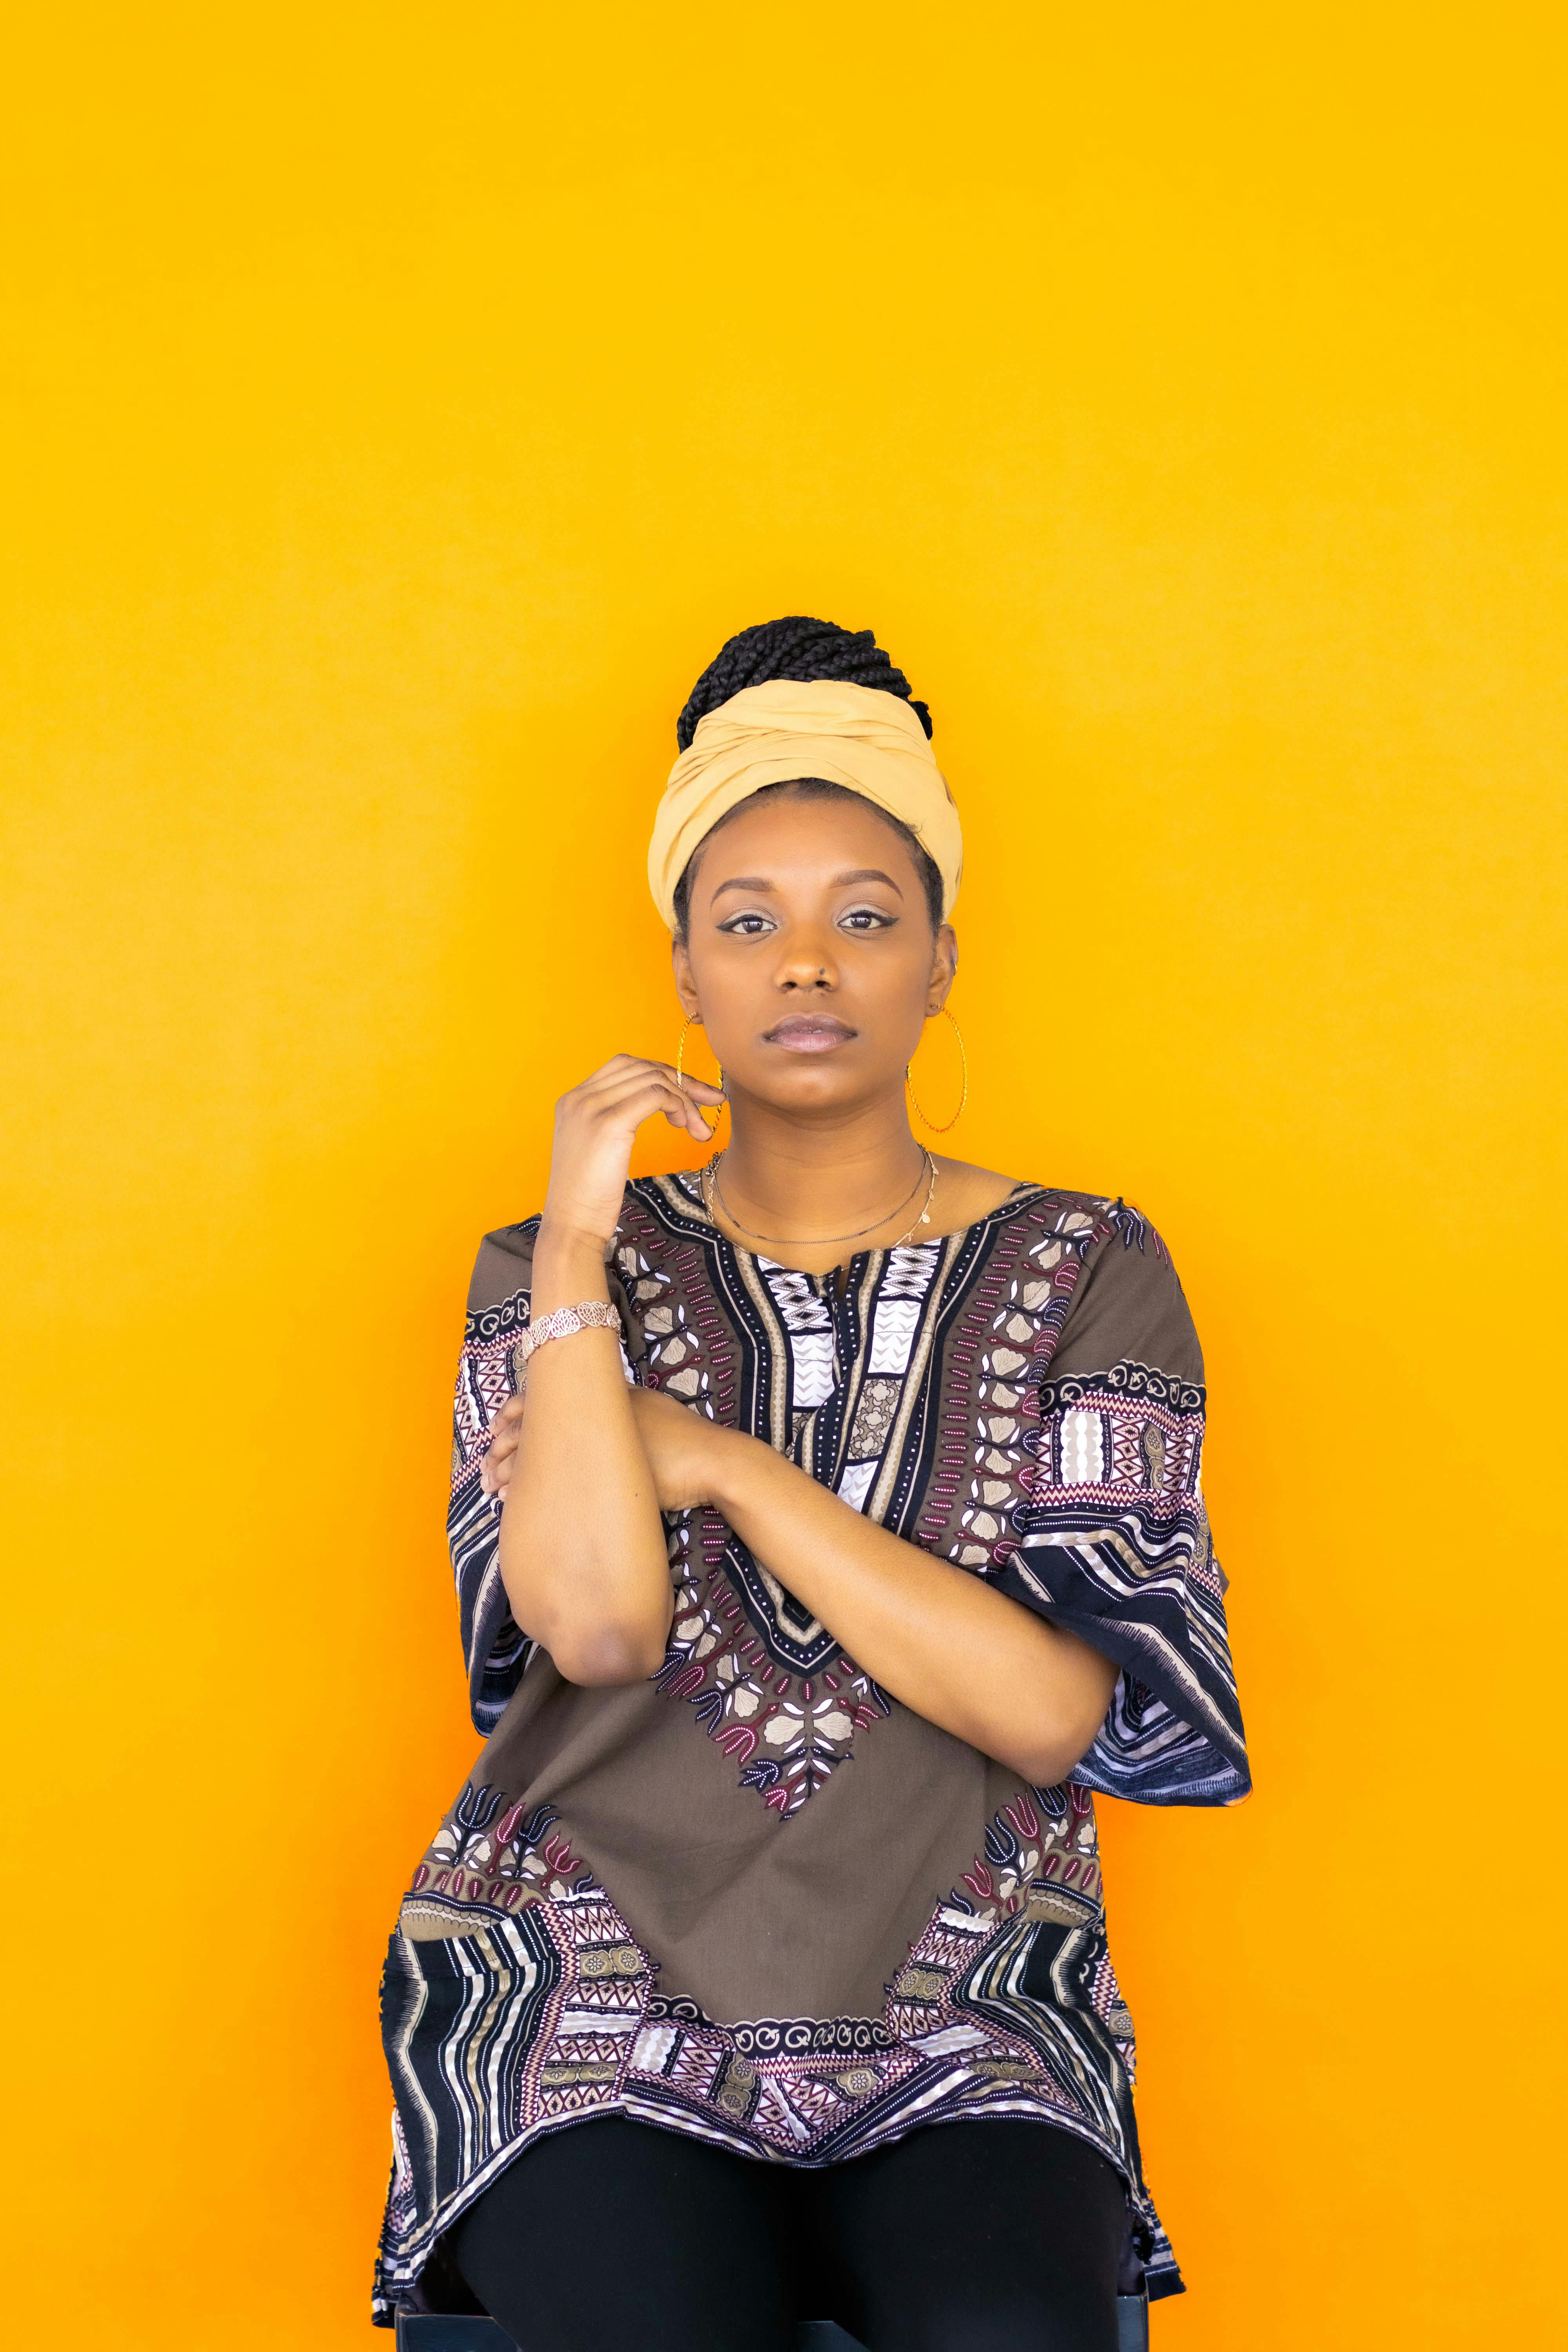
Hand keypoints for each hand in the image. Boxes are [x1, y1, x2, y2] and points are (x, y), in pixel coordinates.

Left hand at [479, 1384, 739, 1514]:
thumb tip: (597, 1416)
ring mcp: (587, 1442)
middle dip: (500, 1447)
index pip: (538, 1398)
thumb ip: (615, 1410)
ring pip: (529, 1454)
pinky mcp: (590, 1471)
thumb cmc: (682, 1439)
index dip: (511, 1416)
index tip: (496, 1431)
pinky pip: (542, 1480)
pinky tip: (509, 1500)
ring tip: (490, 1486)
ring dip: (504, 1470)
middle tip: (485, 1467)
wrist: (708, 1461)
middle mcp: (585, 1413)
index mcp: (595, 1394)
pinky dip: (521, 1489)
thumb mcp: (644, 1410)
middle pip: (526, 1426)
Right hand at [540, 1054, 723, 1248]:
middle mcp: (579, 1097)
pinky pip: (656, 1095)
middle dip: (682, 1080)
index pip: (625, 1066)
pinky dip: (679, 1105)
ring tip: (697, 1128)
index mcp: (574, 1099)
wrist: (572, 1225)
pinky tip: (686, 1126)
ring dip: (685, 1098)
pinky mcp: (609, 1123)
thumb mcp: (597, 1148)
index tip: (692, 1094)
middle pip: (641, 1067)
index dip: (663, 1075)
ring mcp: (591, 1107)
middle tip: (711, 1100)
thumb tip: (658, 1101)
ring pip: (653, 1079)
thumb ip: (615, 1119)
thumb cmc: (590, 1196)